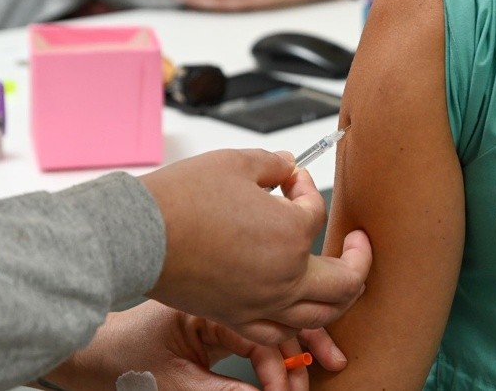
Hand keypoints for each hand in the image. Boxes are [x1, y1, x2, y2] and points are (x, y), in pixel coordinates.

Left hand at [40, 300, 349, 389]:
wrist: (89, 358)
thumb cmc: (119, 361)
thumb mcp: (170, 381)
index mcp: (208, 305)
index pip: (261, 326)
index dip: (281, 362)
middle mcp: (220, 302)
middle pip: (277, 314)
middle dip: (307, 340)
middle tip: (331, 364)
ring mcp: (220, 313)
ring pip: (273, 322)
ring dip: (300, 343)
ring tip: (327, 361)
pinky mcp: (217, 329)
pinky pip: (258, 335)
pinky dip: (279, 349)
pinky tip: (296, 361)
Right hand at [139, 149, 371, 343]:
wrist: (137, 236)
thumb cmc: (182, 200)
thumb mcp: (236, 163)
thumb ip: (273, 164)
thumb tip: (288, 166)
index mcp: (291, 236)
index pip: (316, 211)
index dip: (305, 188)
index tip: (291, 179)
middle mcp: (283, 278)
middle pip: (345, 282)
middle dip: (359, 259)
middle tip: (359, 243)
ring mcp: (261, 304)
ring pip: (320, 316)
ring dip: (339, 298)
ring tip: (342, 282)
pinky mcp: (236, 317)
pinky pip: (280, 331)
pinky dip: (297, 322)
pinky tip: (296, 309)